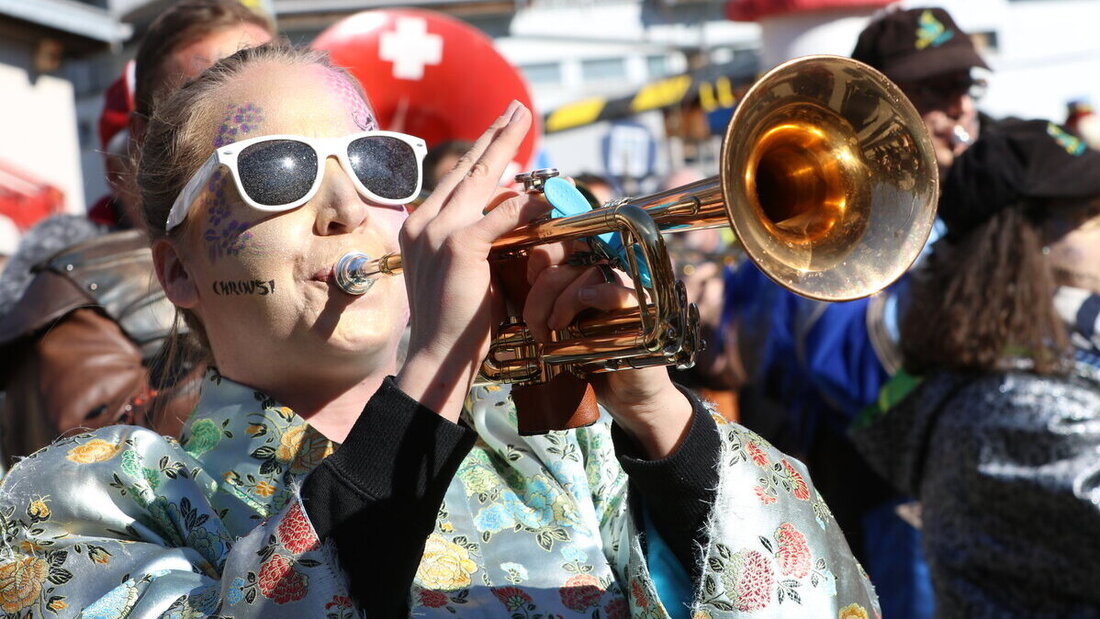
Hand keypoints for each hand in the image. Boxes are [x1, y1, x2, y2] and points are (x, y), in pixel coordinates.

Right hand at [396, 102, 548, 422]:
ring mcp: (438, 231)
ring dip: (509, 151)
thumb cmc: (460, 321)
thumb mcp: (468, 270)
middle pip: (467, 168)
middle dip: (496, 135)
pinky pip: (501, 215)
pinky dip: (526, 204)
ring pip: (482, 180)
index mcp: (419, 227)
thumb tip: (514, 213)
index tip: (500, 130)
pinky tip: (545, 194)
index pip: (455, 181)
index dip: (481, 153)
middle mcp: (423, 222)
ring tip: (526, 126)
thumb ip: (482, 239)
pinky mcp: (459, 245)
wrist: (440, 355)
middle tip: (518, 110)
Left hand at [524, 245, 692, 458]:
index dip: (542, 254)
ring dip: (564, 299)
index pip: (565, 245)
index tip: (528, 278)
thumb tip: (516, 291)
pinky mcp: (641, 312)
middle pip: (570, 259)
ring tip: (555, 328)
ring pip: (589, 272)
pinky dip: (599, 293)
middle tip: (536, 325)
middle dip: (542, 291)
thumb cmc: (590, 363)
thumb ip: (543, 308)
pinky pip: (619, 292)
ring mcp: (625, 291)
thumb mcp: (558, 333)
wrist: (627, 396)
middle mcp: (607, 278)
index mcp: (586, 277)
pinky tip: (586, 301)